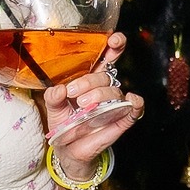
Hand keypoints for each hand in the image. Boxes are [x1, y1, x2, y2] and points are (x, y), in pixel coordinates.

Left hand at [42, 32, 142, 175]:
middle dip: (89, 81)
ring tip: (84, 106)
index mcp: (89, 80)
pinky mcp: (122, 120)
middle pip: (105, 76)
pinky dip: (136, 104)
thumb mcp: (54, 109)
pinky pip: (134, 110)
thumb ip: (53, 97)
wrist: (69, 151)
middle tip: (73, 94)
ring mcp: (114, 104)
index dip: (113, 46)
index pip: (105, 58)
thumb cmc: (64, 124)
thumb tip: (58, 89)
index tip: (114, 39)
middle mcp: (104, 89)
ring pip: (114, 91)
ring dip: (100, 95)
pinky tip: (132, 100)